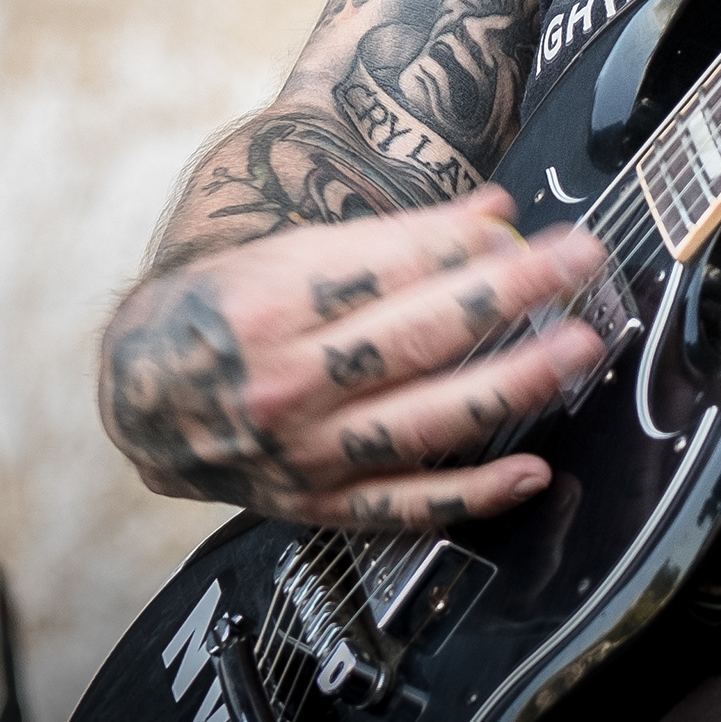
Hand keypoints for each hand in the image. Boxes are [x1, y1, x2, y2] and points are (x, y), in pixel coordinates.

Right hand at [99, 188, 606, 529]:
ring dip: (513, 382)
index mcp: (270, 303)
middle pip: (418, 334)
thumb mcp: (283, 252)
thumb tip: (492, 216)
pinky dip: (471, 493)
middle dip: (512, 293)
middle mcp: (288, 379)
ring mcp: (305, 450)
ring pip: (424, 419)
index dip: (463, 242)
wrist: (140, 396)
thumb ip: (390, 238)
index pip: (386, 267)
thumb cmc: (220, 311)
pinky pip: (404, 505)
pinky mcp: (317, 503)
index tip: (525, 225)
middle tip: (580, 263)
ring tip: (577, 349)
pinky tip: (529, 471)